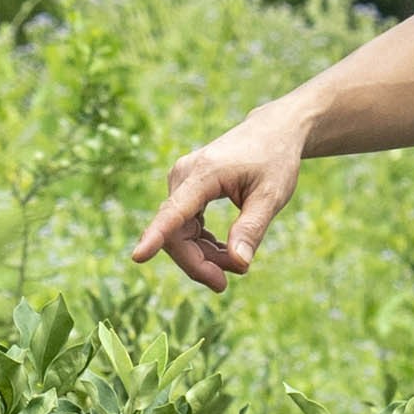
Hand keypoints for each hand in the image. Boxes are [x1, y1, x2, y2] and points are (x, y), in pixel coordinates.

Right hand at [131, 102, 313, 291]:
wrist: (273, 131)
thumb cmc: (275, 160)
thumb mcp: (272, 196)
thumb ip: (252, 229)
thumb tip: (239, 264)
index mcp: (203, 174)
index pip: (174, 212)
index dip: (155, 237)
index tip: (138, 257)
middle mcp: (183, 176)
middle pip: (175, 234)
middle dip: (198, 263)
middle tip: (226, 282)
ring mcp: (181, 182)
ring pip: (178, 234)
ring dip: (202, 256)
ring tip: (236, 264)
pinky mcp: (185, 190)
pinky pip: (184, 227)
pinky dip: (202, 245)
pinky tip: (224, 251)